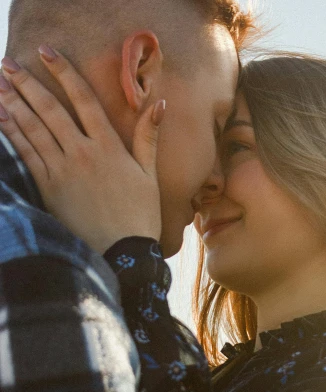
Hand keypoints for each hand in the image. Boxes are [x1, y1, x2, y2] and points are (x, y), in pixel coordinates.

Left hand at [0, 47, 164, 254]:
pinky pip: (26, 155)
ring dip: (13, 104)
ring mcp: (63, 171)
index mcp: (109, 147)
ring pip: (33, 129)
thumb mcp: (149, 175)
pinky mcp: (49, 190)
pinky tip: (1, 118)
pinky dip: (12, 135)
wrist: (123, 254)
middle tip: (7, 65)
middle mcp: (83, 154)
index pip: (83, 100)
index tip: (46, 52)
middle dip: (26, 84)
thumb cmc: (140, 216)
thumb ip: (148, 137)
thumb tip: (159, 103)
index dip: (63, 73)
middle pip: (50, 110)